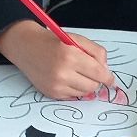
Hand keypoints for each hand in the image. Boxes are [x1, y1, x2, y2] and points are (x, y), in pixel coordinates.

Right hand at [0, 20, 114, 98]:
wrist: (26, 47)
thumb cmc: (54, 42)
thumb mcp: (77, 39)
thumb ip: (96, 52)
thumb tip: (106, 70)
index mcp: (70, 56)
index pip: (99, 73)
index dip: (107, 77)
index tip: (110, 79)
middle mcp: (62, 73)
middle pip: (93, 86)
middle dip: (96, 80)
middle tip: (90, 71)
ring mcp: (55, 85)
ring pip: (84, 93)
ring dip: (85, 84)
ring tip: (76, 73)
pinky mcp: (51, 93)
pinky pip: (72, 96)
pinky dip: (74, 89)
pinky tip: (67, 78)